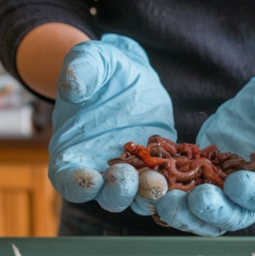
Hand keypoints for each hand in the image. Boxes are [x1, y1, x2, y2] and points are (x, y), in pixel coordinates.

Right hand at [49, 34, 175, 213]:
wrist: (128, 74)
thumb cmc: (99, 68)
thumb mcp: (89, 60)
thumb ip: (79, 71)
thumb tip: (73, 86)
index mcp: (72, 154)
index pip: (68, 179)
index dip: (77, 184)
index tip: (90, 179)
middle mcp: (100, 171)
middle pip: (107, 195)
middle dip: (119, 192)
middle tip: (131, 180)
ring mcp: (132, 173)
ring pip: (139, 195)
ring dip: (149, 194)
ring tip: (161, 183)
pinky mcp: (158, 167)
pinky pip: (167, 181)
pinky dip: (176, 184)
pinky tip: (186, 179)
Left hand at [156, 64, 254, 234]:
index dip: (254, 196)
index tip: (235, 184)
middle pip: (234, 215)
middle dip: (212, 211)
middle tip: (191, 200)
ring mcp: (227, 193)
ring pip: (205, 213)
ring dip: (184, 212)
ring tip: (164, 201)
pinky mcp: (203, 179)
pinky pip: (184, 192)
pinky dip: (168, 193)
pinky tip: (150, 187)